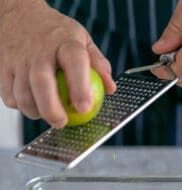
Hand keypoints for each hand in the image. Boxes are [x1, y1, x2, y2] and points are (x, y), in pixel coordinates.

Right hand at [0, 0, 115, 127]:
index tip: (85, 108)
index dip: (80, 88)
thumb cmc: (56, 34)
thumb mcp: (82, 40)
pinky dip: (20, 106)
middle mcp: (39, 50)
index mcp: (65, 42)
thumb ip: (98, 64)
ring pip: (22, 94)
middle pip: (41, 83)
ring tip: (48, 115)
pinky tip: (31, 104)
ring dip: (35, 111)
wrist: (19, 14)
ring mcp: (18, 59)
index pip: (74, 63)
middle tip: (61, 122)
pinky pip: (8, 96)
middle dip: (51, 109)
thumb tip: (110, 89)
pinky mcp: (3, 68)